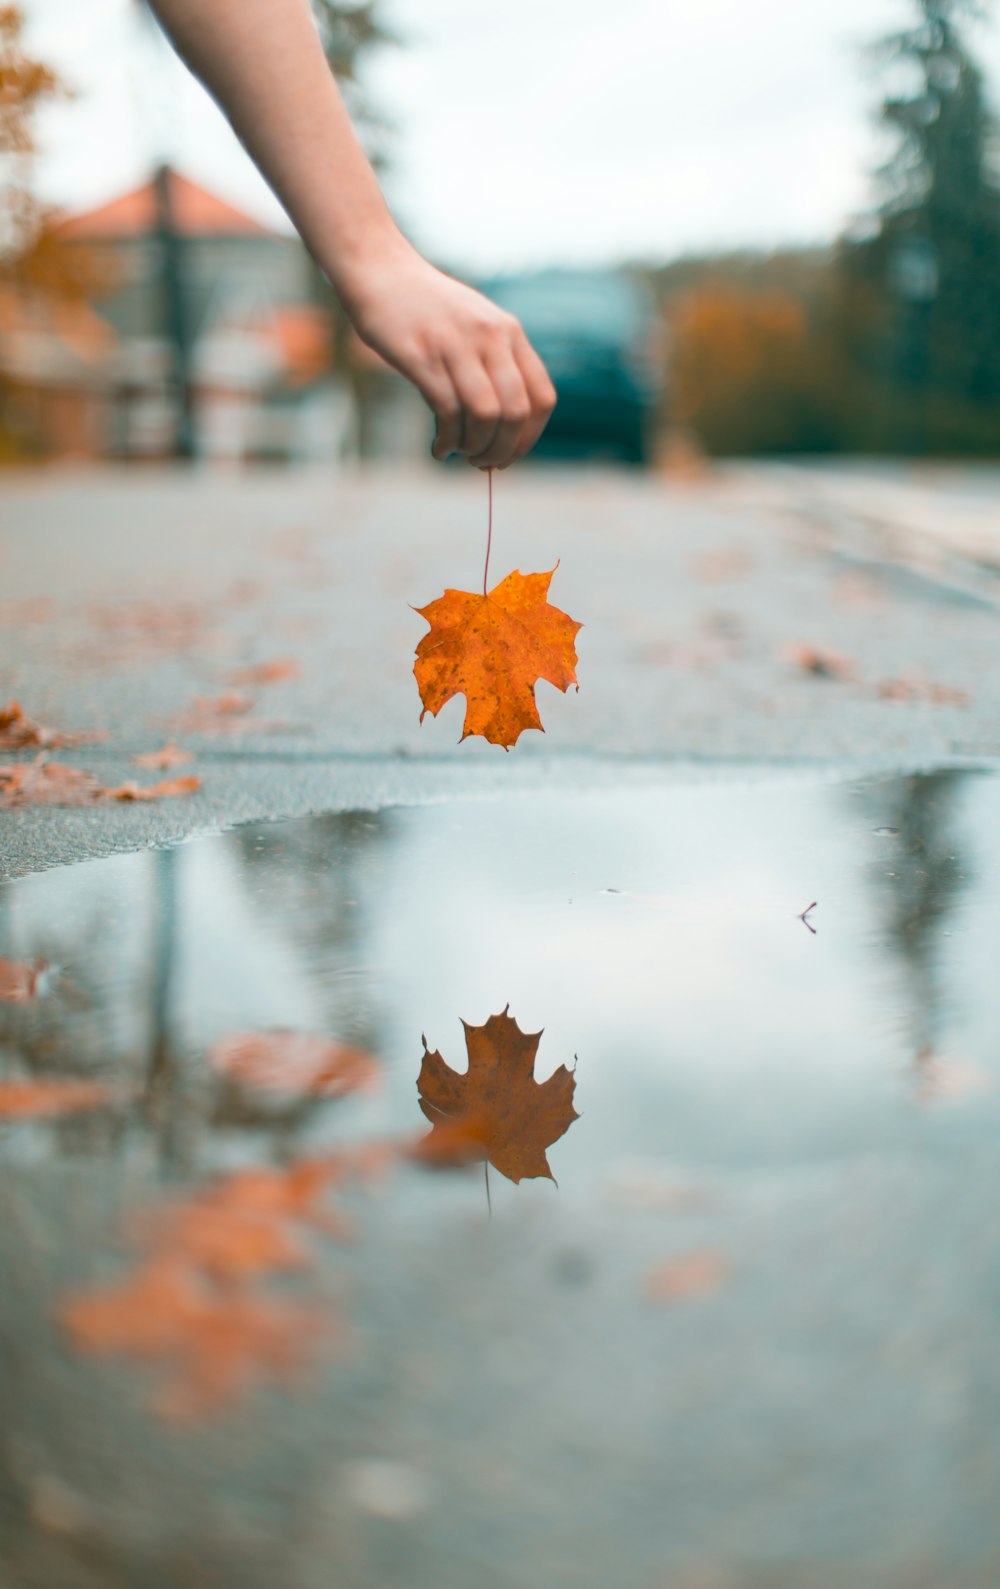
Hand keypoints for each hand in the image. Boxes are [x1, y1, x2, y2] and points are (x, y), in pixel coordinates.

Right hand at [337, 238, 555, 468]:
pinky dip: (448, 441)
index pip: (542, 398)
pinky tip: (439, 448)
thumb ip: (496, 362)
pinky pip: (449, 412)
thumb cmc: (427, 308)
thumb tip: (506, 423)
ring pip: (486, 416)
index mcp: (509, 332)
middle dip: (503, 450)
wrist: (379, 271)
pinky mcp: (422, 357)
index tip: (509, 453)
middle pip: (516, 413)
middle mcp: (489, 337)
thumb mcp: (475, 325)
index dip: (529, 437)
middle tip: (482, 463)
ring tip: (458, 452)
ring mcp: (456, 345)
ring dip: (475, 448)